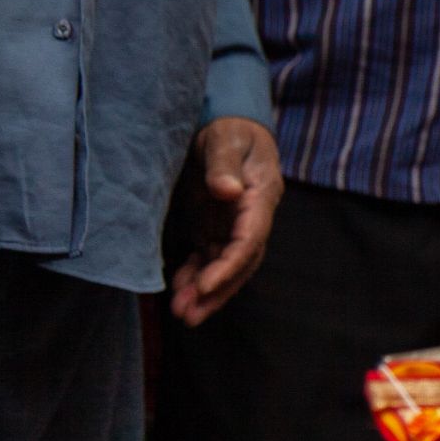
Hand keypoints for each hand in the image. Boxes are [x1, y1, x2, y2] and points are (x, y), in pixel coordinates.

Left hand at [171, 118, 282, 326]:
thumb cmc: (230, 129)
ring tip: (181, 313)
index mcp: (260, 197)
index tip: (204, 286)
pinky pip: (208, 259)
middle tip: (189, 315)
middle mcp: (251, 218)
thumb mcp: (225, 139)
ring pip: (224, 267)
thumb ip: (224, 164)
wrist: (229, 126)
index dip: (229, 266)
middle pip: (240, 263)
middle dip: (217, 291)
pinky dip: (195, 277)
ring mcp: (233, 225)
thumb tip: (228, 191)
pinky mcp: (215, 227)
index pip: (250, 240)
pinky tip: (179, 291)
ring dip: (205, 292)